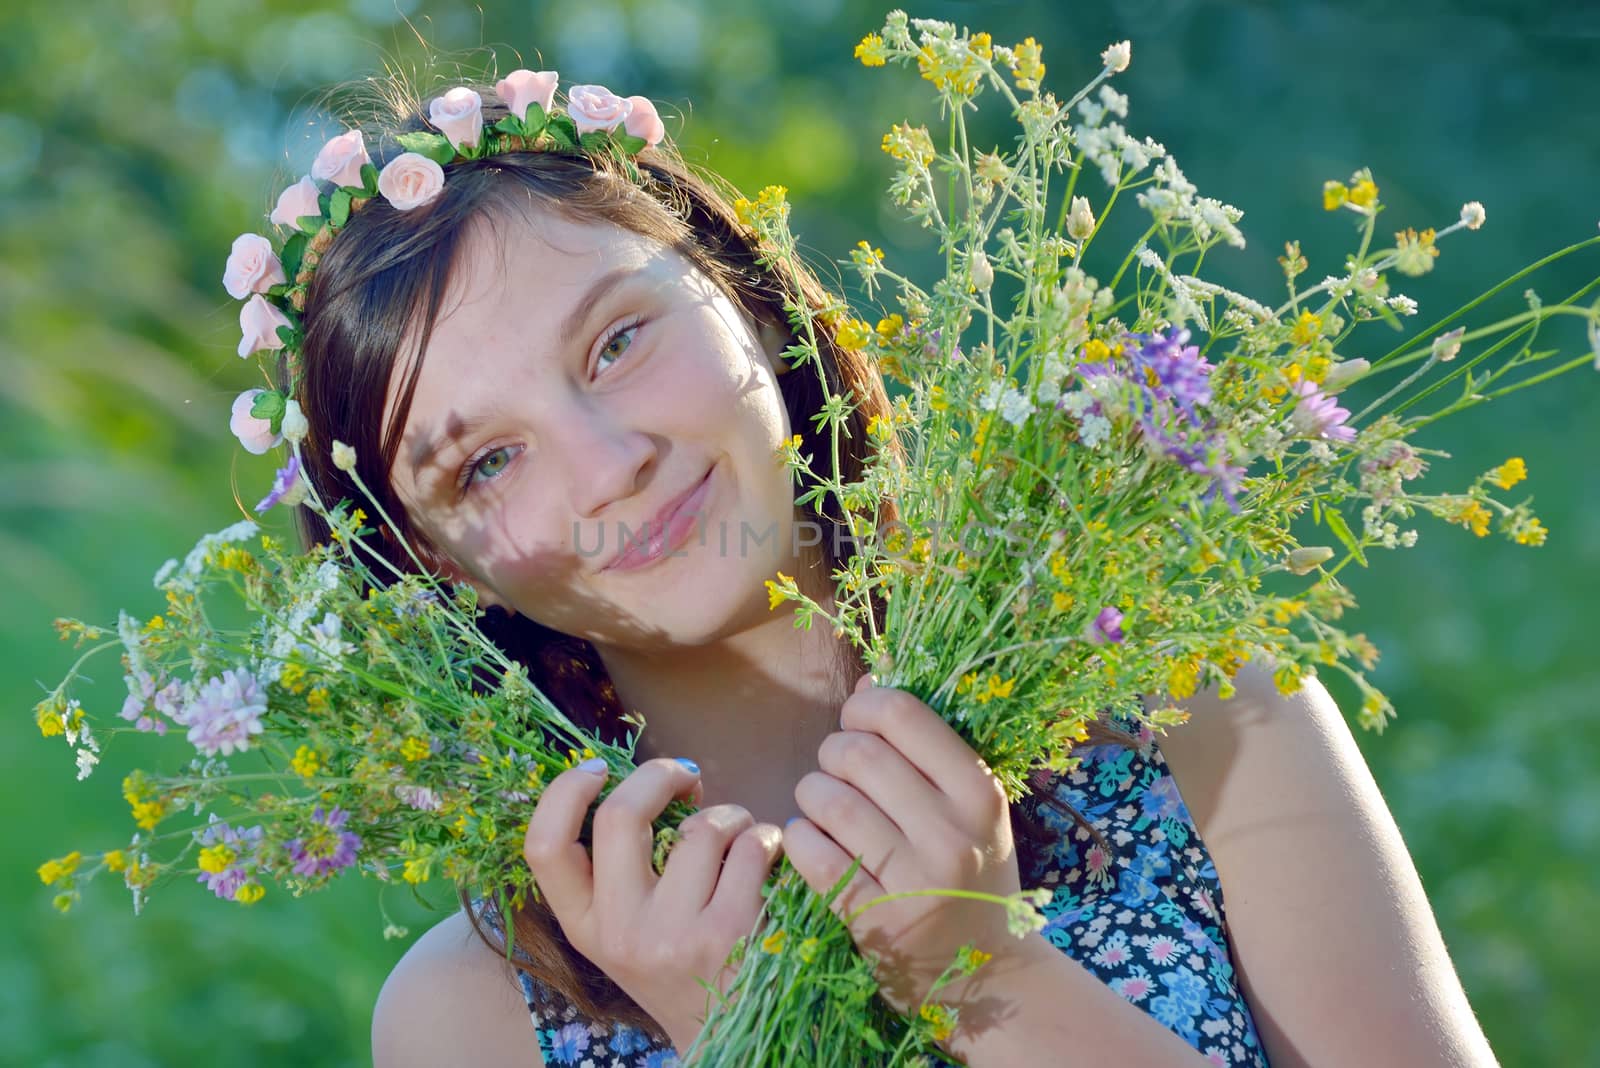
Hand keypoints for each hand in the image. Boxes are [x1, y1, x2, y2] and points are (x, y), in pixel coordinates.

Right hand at [523, 757, 783, 1053]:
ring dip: (730, 815)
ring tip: (739, 836)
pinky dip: (764, 839)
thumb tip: (659, 778)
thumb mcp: (630, 926)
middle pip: (620, 816)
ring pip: (701, 828)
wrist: (733, 1036)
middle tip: (685, 776)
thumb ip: (625, 864)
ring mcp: (672, 936)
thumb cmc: (683, 960)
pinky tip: (766, 858)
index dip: (565, 793)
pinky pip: (748, 848)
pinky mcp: (728, 935)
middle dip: (658, 774)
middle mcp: (620, 933)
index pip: (544, 848)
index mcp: (585, 926)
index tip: (597, 768)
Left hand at [783, 676, 1023, 1015]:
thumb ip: (926, 745)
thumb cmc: (969, 872)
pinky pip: (811, 853)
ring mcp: (914, 881)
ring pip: (828, 800)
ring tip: (823, 811)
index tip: (858, 728)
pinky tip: (812, 843)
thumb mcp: (969, 807)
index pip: (902, 714)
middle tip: (837, 775)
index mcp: (978, 792)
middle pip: (856, 754)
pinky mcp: (874, 921)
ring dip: (811, 796)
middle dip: (831, 755)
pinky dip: (798, 839)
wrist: (987, 973)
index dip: (863, 710)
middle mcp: (952, 834)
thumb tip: (870, 680)